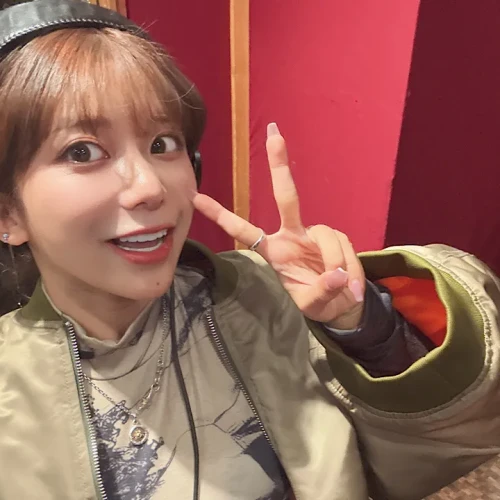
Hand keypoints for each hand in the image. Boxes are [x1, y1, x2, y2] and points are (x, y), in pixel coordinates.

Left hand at [192, 123, 364, 328]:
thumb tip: (338, 276)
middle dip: (279, 165)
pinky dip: (350, 266)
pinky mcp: (335, 237)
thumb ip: (321, 292)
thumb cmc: (316, 302)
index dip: (222, 215)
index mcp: (273, 251)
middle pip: (286, 196)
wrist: (341, 305)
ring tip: (343, 287)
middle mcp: (291, 235)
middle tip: (273, 132)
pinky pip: (343, 246)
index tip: (196, 197)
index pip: (244, 231)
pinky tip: (351, 285)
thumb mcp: (312, 305)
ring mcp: (314, 233)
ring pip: (326, 235)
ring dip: (335, 260)